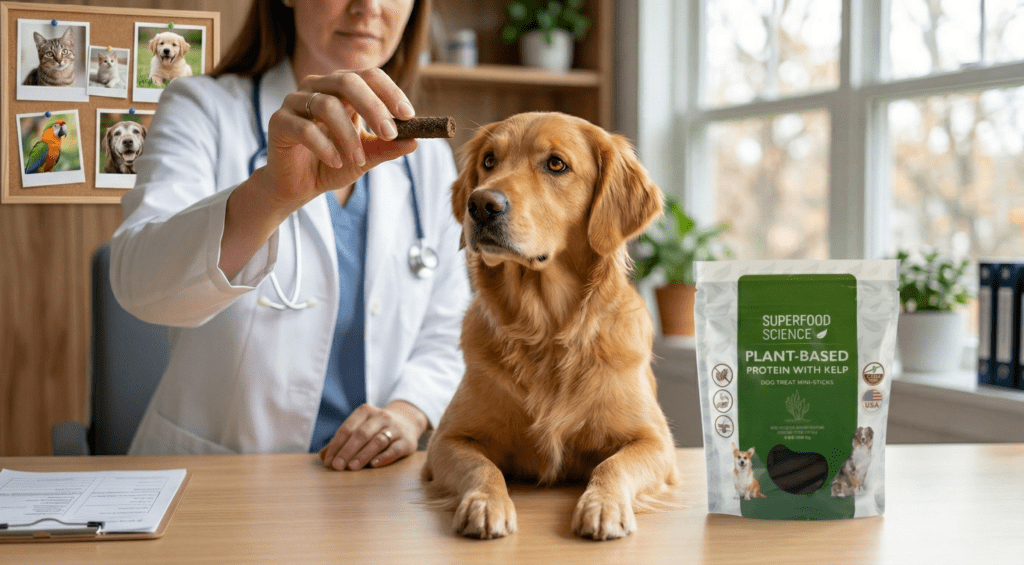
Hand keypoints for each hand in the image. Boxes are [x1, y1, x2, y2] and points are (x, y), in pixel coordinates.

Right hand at [260, 68, 417, 211]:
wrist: (298, 186)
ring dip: (348, 135)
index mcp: (342, 89)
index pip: (369, 76)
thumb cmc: (333, 164)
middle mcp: (318, 88)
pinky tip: (336, 163)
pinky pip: (305, 128)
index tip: (408, 115)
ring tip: (359, 160)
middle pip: (347, 81)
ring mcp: (296, 102)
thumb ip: (386, 148)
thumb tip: (414, 141)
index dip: (390, 92)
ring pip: (326, 105)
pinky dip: (325, 147)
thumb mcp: (366, 157)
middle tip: (390, 133)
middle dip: (373, 107)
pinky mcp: (279, 122)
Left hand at [318, 401, 427, 470]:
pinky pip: (395, 449)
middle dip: (347, 451)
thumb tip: (323, 456)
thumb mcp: (360, 427)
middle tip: (337, 466)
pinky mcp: (407, 441)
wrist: (408, 421)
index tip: (328, 461)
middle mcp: (381, 417)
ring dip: (363, 455)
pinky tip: (374, 465)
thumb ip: (342, 441)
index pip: (347, 428)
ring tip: (352, 467)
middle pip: (361, 434)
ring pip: (378, 441)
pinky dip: (384, 457)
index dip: (336, 445)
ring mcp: (396, 428)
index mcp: (365, 411)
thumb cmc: (376, 428)